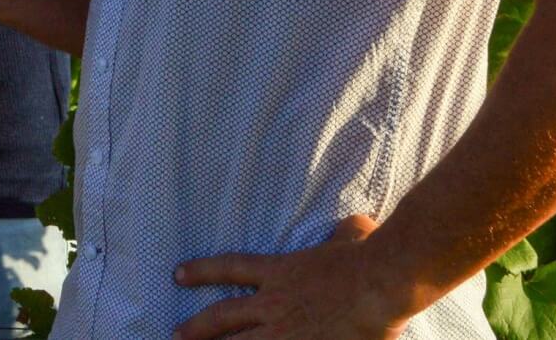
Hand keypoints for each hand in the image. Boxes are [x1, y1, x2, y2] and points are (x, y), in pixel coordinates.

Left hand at [175, 216, 411, 339]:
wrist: (380, 285)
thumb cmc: (367, 256)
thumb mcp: (352, 234)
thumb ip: (344, 233)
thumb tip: (356, 225)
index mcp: (279, 272)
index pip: (230, 268)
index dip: (201, 271)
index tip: (178, 274)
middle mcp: (274, 304)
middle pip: (223, 317)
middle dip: (196, 328)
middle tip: (175, 335)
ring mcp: (287, 332)